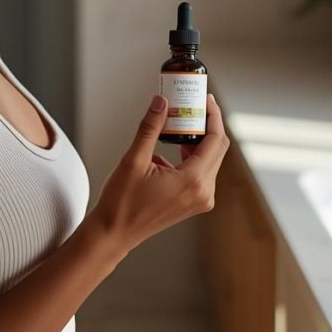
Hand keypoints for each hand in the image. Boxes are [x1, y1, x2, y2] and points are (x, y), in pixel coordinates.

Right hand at [89, 92, 229, 255]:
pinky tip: (171, 147)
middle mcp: (203, 192)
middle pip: (216, 149)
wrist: (114, 232)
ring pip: (209, 160)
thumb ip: (150, 127)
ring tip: (179, 122)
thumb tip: (161, 101)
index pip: (215, 140)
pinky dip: (190, 155)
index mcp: (193, 181)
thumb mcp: (134, 159)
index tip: (205, 99)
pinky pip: (201, 172)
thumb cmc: (122, 201)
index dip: (213, 116)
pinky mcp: (193, 202)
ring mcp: (200, 200)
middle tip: (191, 105)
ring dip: (197, 139)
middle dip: (206, 124)